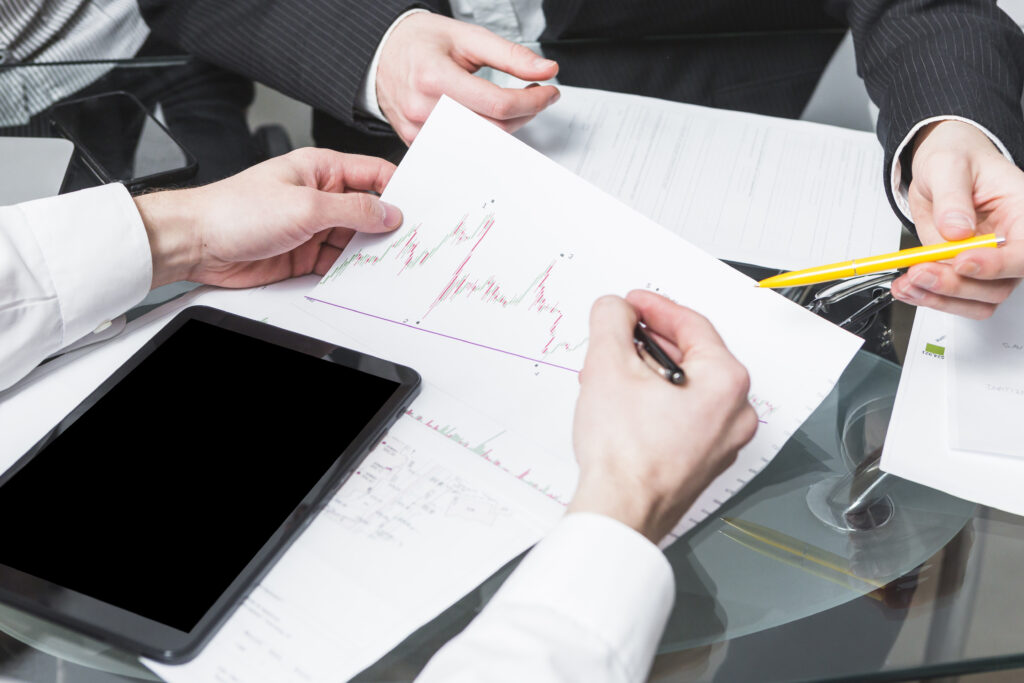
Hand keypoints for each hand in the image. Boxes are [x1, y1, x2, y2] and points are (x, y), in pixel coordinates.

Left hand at [134, 148, 401, 288]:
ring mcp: (313, 227)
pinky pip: (337, 263)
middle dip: (388, 227)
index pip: (373, 174)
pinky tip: (362, 278)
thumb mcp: (304, 206)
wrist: (196, 243)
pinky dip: (350, 272)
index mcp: (321, 169)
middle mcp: (320, 197)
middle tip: (411, 244)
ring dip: (369, 254)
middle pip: (369, 211)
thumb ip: (352, 211)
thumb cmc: (234, 210)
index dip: (399, 190)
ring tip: (390, 265)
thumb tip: (388, 213)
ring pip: (355, 241)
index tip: (420, 209)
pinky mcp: (304, 255)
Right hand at [376, 13, 559, 143]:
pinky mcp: (417, 143)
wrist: (382, 54)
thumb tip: (545, 69)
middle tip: (535, 97)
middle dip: (524, 114)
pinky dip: (483, 136)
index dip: (532, 101)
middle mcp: (423, 109)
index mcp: (434, 78)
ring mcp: (419, 131)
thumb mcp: (466, 37)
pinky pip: (461, 149)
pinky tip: (489, 120)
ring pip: (480, 144)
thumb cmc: (420, 43)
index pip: (498, 104)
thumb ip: (509, 55)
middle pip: (493, 128)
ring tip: (512, 106)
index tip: (548, 92)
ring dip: (506, 127)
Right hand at [568, 291, 757, 542]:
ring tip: (611, 372)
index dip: (654, 307)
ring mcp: (721, 442)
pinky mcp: (703, 462)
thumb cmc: (625, 456)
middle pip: (691, 356)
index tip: (631, 304)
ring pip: (685, 387)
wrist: (620, 512)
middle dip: (647, 343)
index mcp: (726, 383)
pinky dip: (655, 402)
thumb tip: (615, 309)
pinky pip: (683, 415)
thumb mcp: (608, 365)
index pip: (692, 325)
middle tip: (618, 334)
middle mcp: (735, 413)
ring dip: (647, 373)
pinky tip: (623, 404)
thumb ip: (612, 322)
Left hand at [891, 120, 1023, 318]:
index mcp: (1023, 212)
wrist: (940, 168)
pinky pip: (956, 299)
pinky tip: (907, 288)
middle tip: (920, 271)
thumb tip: (956, 230)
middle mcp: (1012, 243)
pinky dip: (929, 298)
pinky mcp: (963, 273)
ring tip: (908, 282)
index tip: (962, 261)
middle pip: (1001, 285)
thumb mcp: (948, 165)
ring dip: (940, 298)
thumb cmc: (957, 158)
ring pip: (979, 301)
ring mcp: (989, 263)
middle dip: (957, 285)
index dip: (998, 265)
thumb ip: (952, 197)